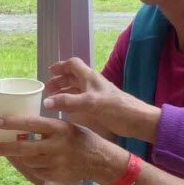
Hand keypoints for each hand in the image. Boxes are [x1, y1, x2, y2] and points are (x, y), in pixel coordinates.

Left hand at [0, 114, 123, 184]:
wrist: (101, 161)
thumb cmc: (82, 139)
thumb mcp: (67, 127)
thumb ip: (48, 128)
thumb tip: (22, 126)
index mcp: (59, 129)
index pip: (32, 124)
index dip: (13, 123)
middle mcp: (56, 146)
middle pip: (24, 148)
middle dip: (5, 148)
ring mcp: (56, 163)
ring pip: (28, 161)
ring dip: (19, 158)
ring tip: (12, 154)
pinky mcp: (56, 176)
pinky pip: (36, 172)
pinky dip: (31, 167)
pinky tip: (31, 163)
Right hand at [43, 58, 160, 141]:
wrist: (136, 120)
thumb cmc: (115, 108)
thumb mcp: (90, 103)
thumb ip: (68, 102)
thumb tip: (46, 102)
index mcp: (90, 77)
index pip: (73, 64)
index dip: (61, 66)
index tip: (49, 71)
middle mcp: (92, 83)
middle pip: (73, 76)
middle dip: (60, 81)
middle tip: (47, 89)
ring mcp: (96, 94)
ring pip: (76, 88)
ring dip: (64, 91)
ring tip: (53, 99)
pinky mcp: (99, 106)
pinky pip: (81, 100)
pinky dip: (71, 102)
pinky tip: (66, 110)